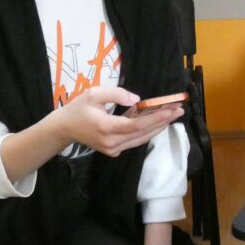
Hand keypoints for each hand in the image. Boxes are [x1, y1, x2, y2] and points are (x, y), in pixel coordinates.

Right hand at [54, 86, 183, 156]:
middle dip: (163, 121)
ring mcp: (113, 149)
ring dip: (158, 126)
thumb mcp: (94, 93)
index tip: (172, 109)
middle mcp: (112, 143)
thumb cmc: (78, 108)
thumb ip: (116, 94)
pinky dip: (147, 131)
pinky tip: (158, 120)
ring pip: (141, 139)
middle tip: (179, 109)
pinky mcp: (114, 151)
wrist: (64, 128)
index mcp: (106, 127)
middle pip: (144, 133)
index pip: (137, 125)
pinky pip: (135, 141)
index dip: (156, 118)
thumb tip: (137, 100)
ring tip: (173, 114)